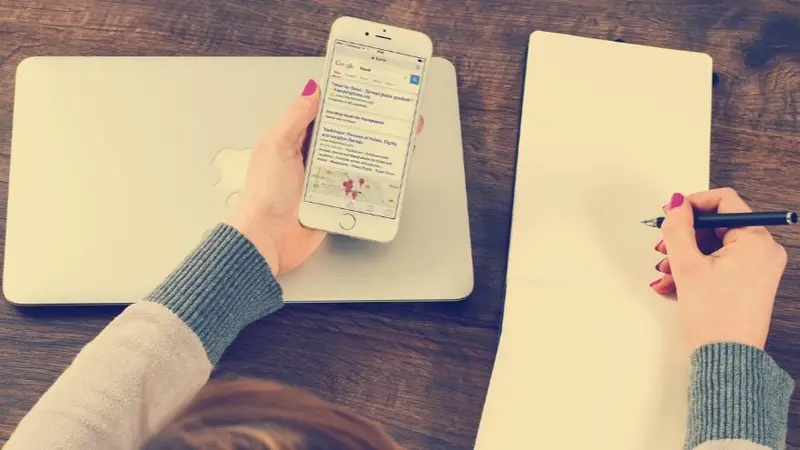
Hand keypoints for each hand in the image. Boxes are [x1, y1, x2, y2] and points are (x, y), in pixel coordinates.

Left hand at [226, 79, 424, 275]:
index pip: (321, 114)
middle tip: (389, 115)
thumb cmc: (265, 194)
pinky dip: (370, 181)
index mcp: (293, 140)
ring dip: (371, 154)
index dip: (341, 102)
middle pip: (343, 136)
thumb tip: (312, 90)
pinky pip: (357, 188)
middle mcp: (309, 159)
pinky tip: (385, 173)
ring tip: (393, 140)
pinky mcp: (334, 201)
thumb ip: (294, 117)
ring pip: (354, 161)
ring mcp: (323, 181)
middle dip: (365, 127)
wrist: (268, 239)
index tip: (364, 91)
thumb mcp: (276, 145)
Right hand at [650, 188, 787, 349]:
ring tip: (666, 272)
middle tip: (663, 247)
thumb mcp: (687, 265)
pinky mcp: (750, 282)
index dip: (693, 204)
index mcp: (756, 240)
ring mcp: (759, 267)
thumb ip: (678, 228)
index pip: (724, 201)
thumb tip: (677, 203)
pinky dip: (697, 269)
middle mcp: (764, 250)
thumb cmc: (716, 317)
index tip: (672, 213)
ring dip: (686, 255)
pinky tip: (675, 283)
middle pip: (717, 225)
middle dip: (685, 236)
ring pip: (715, 246)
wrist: (726, 356)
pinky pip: (720, 263)